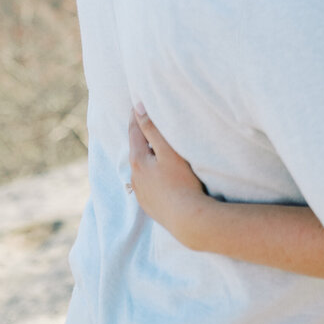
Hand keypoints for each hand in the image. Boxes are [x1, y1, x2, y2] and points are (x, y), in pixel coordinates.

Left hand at [128, 105, 213, 246]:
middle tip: (142, 122)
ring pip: (140, 168)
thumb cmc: (182, 182)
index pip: (134, 132)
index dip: (136, 117)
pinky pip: (146, 183)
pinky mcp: (149, 205)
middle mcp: (134, 177)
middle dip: (139, 136)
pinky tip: (158, 175)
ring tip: (151, 148)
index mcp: (138, 160)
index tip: (136, 104)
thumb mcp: (168, 151)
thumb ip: (152, 129)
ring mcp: (141, 193)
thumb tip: (138, 108)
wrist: (188, 219)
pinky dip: (149, 174)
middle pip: (135, 150)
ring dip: (144, 157)